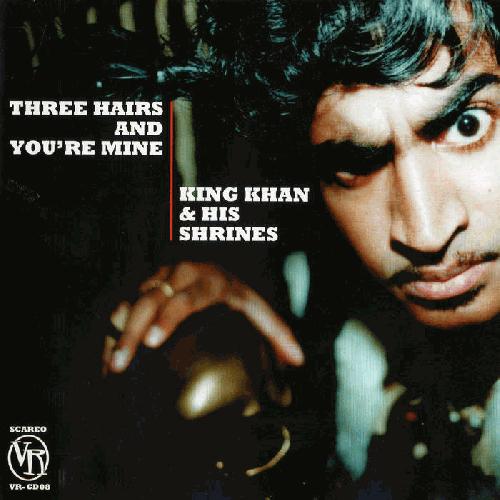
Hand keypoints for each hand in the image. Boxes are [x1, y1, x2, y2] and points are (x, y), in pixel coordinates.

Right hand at [103, 262, 304, 373]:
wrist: (214, 258)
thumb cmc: (235, 287)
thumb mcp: (257, 305)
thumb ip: (276, 331)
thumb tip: (298, 360)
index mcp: (206, 281)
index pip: (185, 298)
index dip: (169, 316)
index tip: (156, 341)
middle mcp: (177, 277)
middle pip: (150, 302)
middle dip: (133, 333)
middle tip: (121, 365)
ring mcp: (157, 279)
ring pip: (131, 301)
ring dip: (118, 332)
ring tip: (109, 366)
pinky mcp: (144, 285)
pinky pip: (122, 304)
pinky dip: (113, 328)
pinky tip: (106, 356)